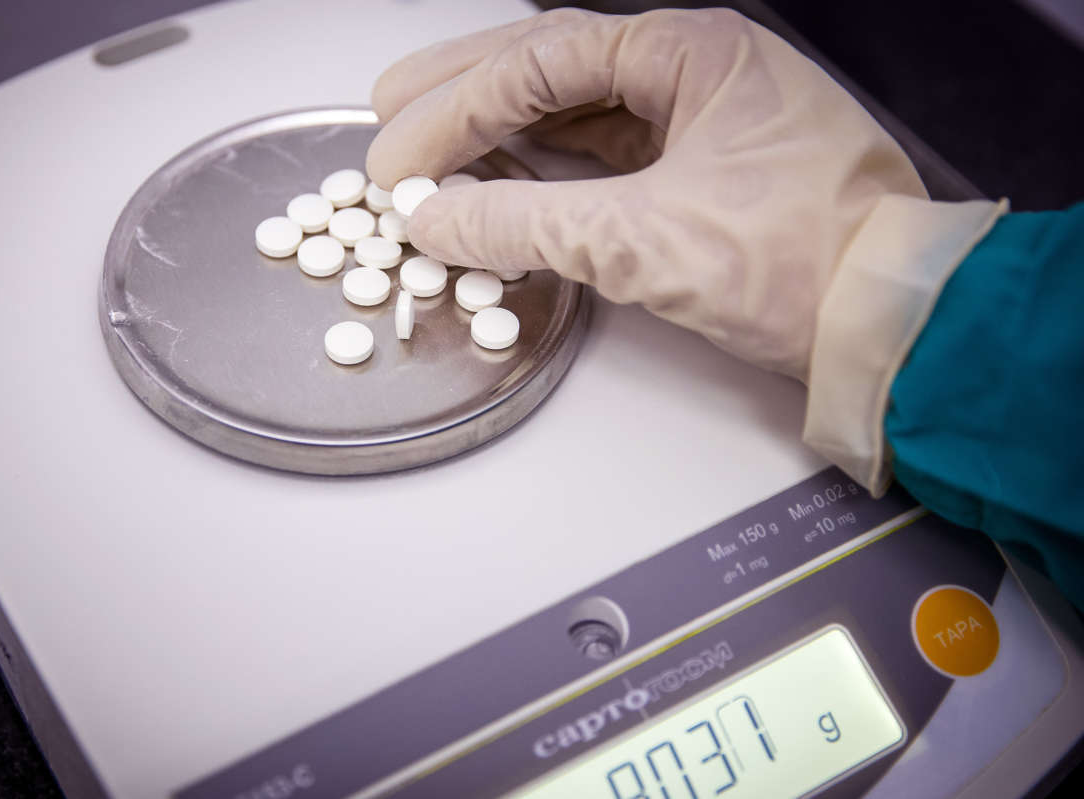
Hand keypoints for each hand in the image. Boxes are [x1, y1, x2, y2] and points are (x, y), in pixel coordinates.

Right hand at [366, 8, 925, 379]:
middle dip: (464, 92)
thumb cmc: (802, 264)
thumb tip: (436, 217)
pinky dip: (547, 169)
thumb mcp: (643, 241)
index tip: (399, 157)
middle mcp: (697, 73)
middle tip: (388, 112)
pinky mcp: (702, 178)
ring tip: (431, 145)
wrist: (889, 325)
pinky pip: (606, 157)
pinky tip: (503, 179)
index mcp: (692, 53)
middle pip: (553, 68)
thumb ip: (524, 223)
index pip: (542, 62)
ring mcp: (701, 124)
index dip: (456, 107)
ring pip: (578, 111)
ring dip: (501, 129)